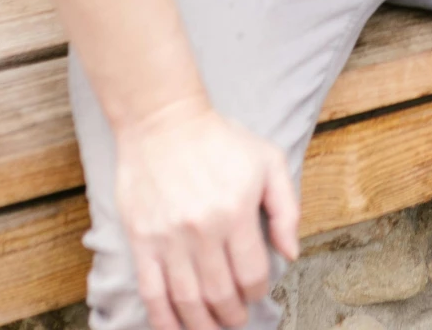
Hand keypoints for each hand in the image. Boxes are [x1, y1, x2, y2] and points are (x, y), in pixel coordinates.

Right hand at [113, 100, 299, 329]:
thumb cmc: (220, 140)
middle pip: (219, 293)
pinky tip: (174, 328)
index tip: (256, 295)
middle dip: (232, 315)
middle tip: (236, 320)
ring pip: (186, 300)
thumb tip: (291, 252)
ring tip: (211, 329)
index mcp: (236, 212)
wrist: (163, 122)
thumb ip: (286, 208)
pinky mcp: (141, 240)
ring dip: (201, 324)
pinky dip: (163, 317)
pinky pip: (151, 291)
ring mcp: (168, 238)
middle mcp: (202, 231)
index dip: (256, 292)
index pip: (251, 273)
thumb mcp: (268, 161)